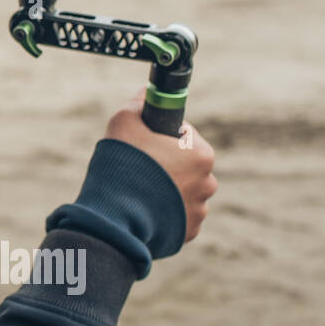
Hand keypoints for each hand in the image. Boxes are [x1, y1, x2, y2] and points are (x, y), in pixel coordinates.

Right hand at [104, 90, 216, 241]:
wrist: (116, 218)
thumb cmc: (123, 165)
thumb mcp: (124, 122)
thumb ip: (138, 104)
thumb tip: (145, 93)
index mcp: (201, 154)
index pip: (184, 135)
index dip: (161, 135)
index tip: (144, 142)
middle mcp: (208, 182)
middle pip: (185, 165)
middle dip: (165, 164)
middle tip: (138, 167)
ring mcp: (199, 210)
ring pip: (182, 191)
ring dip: (166, 190)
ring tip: (138, 192)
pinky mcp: (189, 232)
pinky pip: (178, 216)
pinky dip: (164, 213)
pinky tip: (144, 210)